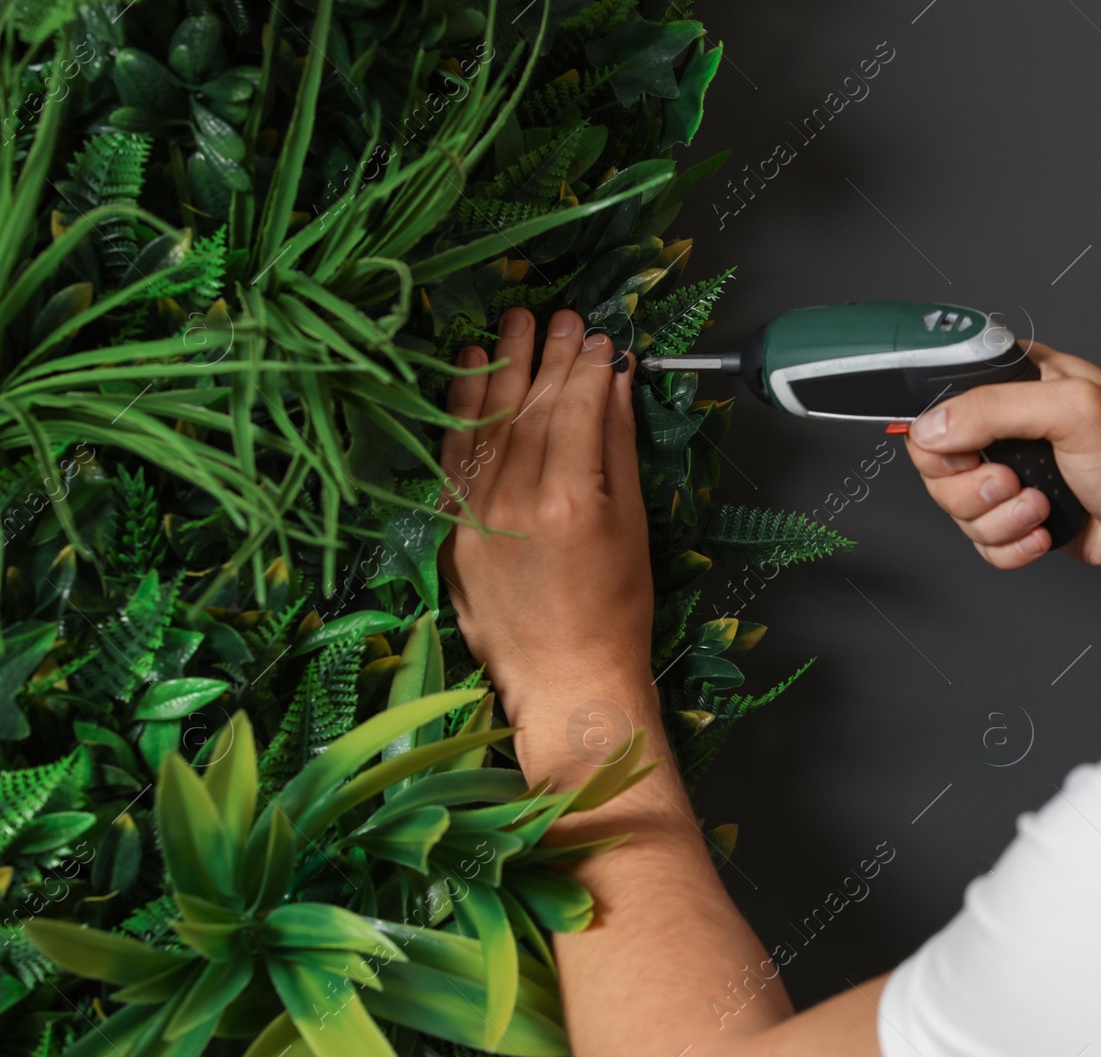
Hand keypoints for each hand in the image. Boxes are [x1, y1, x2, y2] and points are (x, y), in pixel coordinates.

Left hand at [437, 308, 653, 724]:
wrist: (566, 680)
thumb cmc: (615, 613)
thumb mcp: (631, 525)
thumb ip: (617, 447)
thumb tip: (614, 382)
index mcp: (570, 502)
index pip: (577, 409)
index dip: (588, 366)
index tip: (598, 335)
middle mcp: (516, 502)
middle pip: (533, 408)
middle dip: (550, 356)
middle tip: (563, 317)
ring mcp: (477, 515)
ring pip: (489, 423)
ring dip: (502, 367)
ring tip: (515, 323)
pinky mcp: (453, 530)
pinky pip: (456, 455)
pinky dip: (460, 409)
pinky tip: (468, 370)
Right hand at [905, 341, 1100, 576]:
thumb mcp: (1073, 411)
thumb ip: (994, 408)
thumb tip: (931, 425)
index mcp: (1019, 380)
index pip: (940, 399)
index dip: (941, 434)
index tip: (966, 453)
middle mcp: (1009, 425)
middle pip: (937, 462)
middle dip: (971, 487)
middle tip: (1012, 482)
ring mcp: (1012, 473)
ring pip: (956, 507)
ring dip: (998, 519)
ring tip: (1041, 507)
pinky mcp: (1018, 516)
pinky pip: (981, 540)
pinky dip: (1010, 545)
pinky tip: (1045, 531)